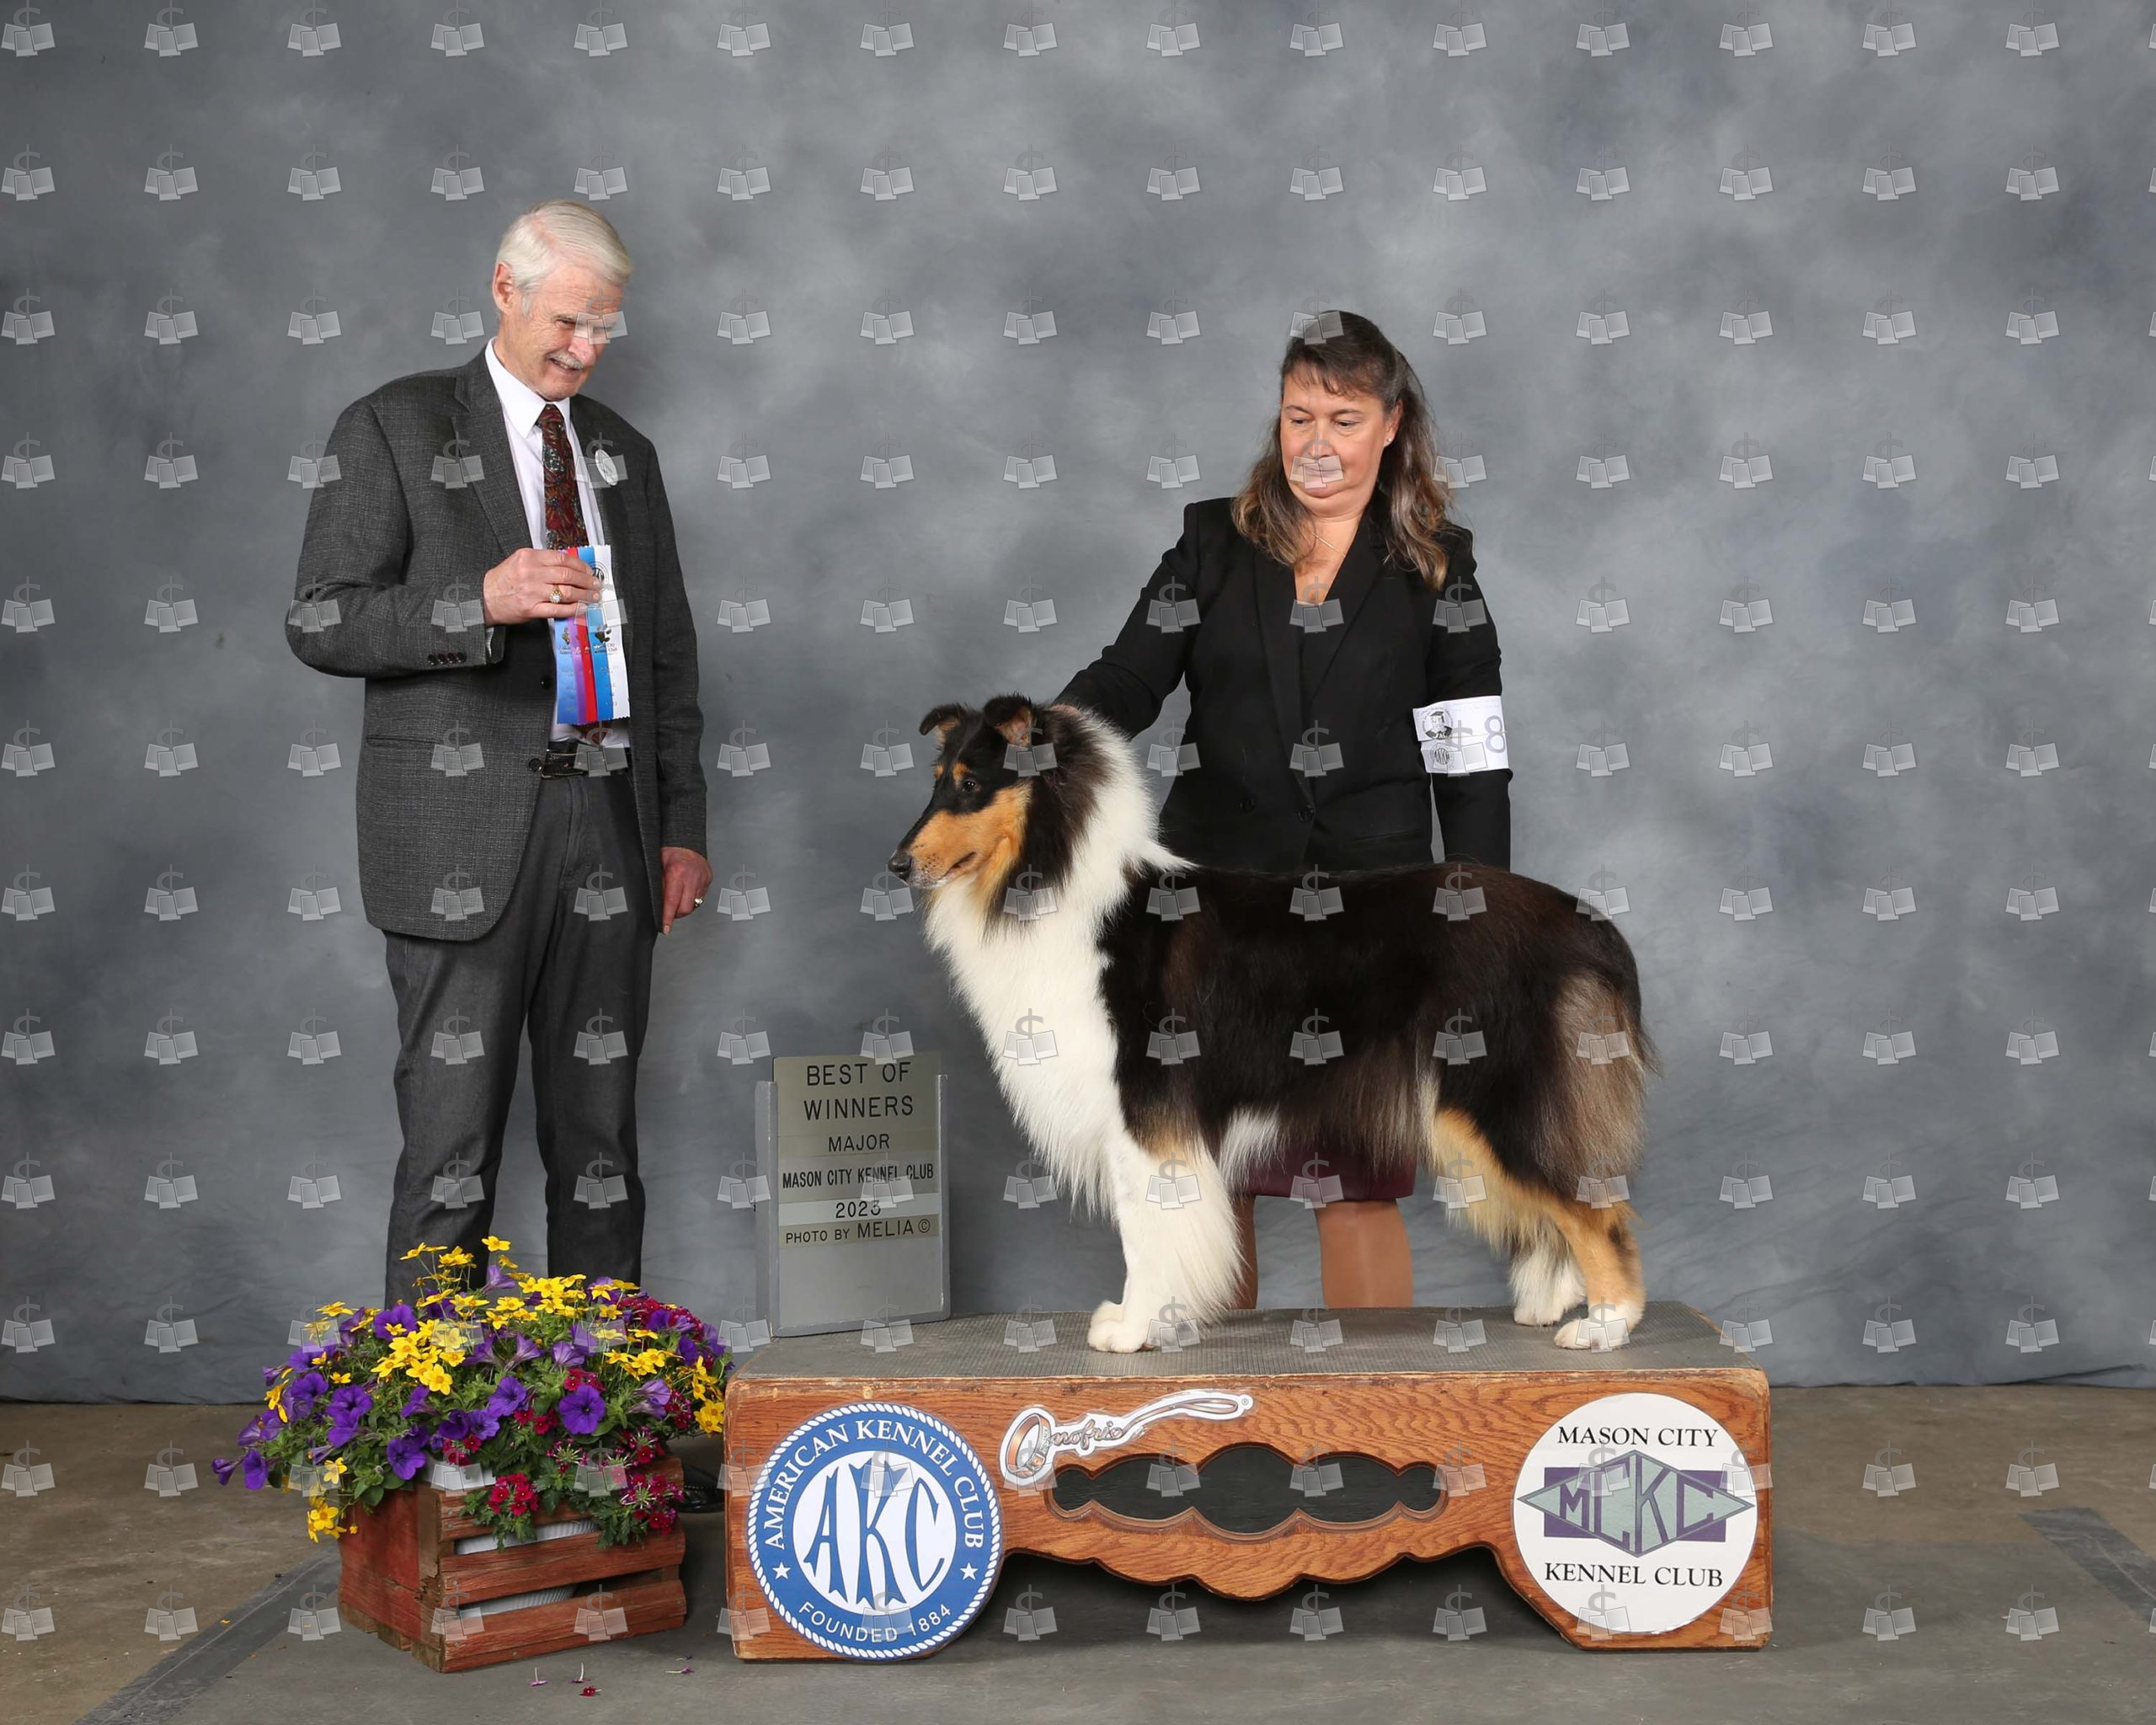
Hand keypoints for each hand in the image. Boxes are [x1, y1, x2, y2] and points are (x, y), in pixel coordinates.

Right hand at [482, 547, 597, 624]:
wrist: (484, 598)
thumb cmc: (503, 580)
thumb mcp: (519, 560)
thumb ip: (542, 561)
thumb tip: (568, 565)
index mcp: (529, 557)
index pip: (562, 558)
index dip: (580, 565)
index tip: (589, 571)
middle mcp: (531, 573)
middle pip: (567, 575)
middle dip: (586, 581)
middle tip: (596, 585)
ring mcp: (532, 592)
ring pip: (565, 592)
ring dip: (584, 595)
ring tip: (593, 597)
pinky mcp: (531, 609)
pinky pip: (557, 609)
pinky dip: (572, 609)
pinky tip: (581, 608)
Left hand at [659, 846, 711, 933]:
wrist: (686, 839)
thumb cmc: (669, 852)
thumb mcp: (658, 868)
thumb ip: (660, 887)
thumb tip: (658, 906)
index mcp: (677, 873)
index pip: (671, 902)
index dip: (667, 918)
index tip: (665, 928)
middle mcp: (692, 877)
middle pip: (686, 908)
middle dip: (677, 914)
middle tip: (669, 912)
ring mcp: (702, 879)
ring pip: (695, 904)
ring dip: (684, 906)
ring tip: (677, 897)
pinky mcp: (709, 879)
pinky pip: (700, 896)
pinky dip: (692, 898)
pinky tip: (686, 891)